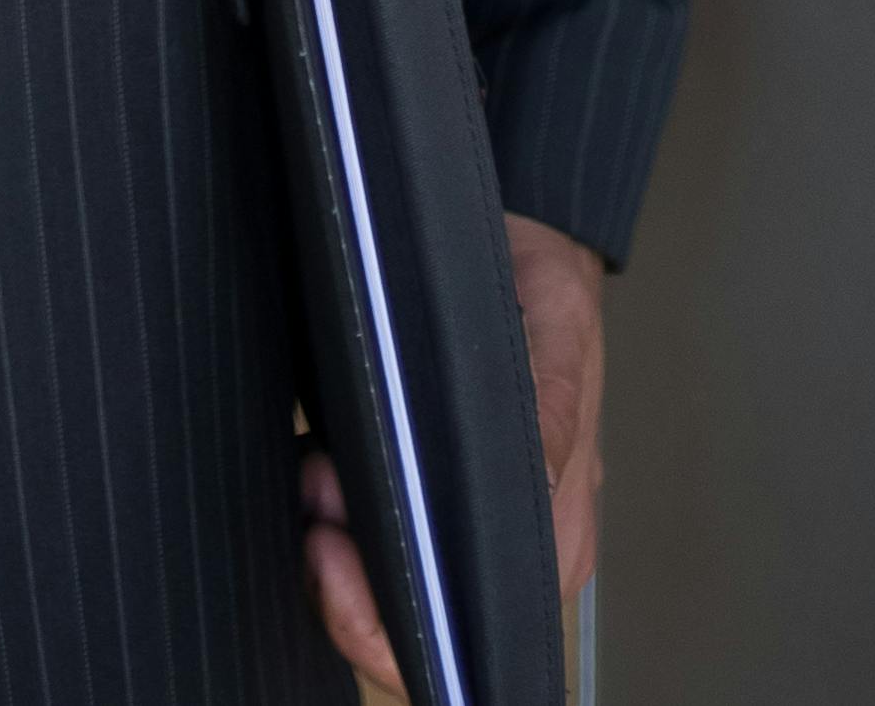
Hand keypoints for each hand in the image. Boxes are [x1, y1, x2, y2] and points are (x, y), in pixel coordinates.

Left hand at [300, 210, 604, 686]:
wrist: (521, 240)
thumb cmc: (550, 295)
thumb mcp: (562, 339)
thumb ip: (550, 418)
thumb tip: (534, 486)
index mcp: (547, 541)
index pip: (462, 634)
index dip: (385, 620)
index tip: (335, 553)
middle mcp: (494, 551)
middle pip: (403, 625)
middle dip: (344, 581)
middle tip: (315, 502)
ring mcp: (447, 523)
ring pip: (369, 582)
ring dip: (326, 540)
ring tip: (314, 469)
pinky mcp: (408, 488)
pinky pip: (354, 529)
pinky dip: (323, 506)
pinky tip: (313, 461)